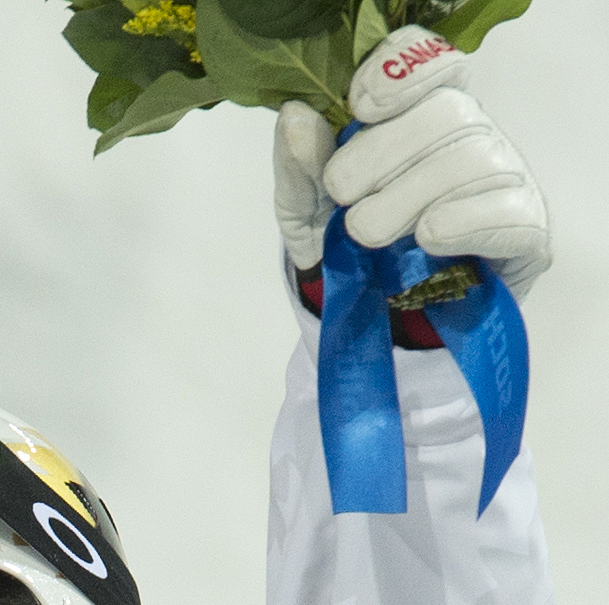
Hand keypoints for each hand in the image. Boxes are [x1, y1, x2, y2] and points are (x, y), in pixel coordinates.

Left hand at [273, 25, 550, 300]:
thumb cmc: (347, 253)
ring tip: (371, 235)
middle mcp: (471, 136)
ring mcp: (504, 180)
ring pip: (473, 160)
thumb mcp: (307, 213)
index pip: (429, 62)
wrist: (375, 323)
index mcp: (422, 114)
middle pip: (446, 113)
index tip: (359, 109)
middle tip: (346, 200)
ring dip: (409, 198)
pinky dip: (463, 222)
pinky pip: (509, 213)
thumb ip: (299, 167)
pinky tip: (429, 237)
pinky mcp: (527, 231)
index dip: (399, 74)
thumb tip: (295, 115)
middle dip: (383, 155)